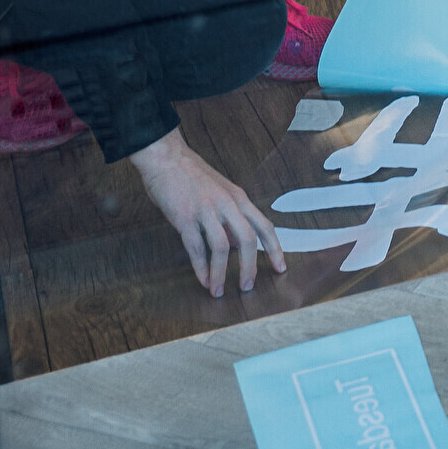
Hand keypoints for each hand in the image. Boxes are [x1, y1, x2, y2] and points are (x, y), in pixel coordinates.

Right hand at [131, 128, 286, 296]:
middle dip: (250, 267)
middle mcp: (227, 204)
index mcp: (239, 198)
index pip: (264, 226)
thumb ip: (230, 215)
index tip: (281, 268)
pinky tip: (202, 280)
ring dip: (221, 273)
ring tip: (218, 291)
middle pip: (248, 240)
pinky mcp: (184, 217)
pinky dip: (200, 268)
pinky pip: (195, 248)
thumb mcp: (221, 191)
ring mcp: (206, 210)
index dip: (275, 249)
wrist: (166, 157)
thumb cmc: (192, 175)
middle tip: (247, 287)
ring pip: (221, 248)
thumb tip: (235, 244)